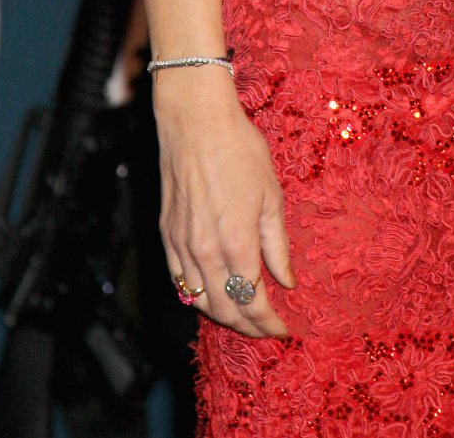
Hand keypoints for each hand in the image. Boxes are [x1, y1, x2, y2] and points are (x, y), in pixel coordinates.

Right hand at [154, 71, 295, 337]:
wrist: (196, 122)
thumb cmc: (239, 151)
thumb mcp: (271, 196)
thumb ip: (277, 245)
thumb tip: (286, 280)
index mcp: (236, 244)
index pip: (253, 302)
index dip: (269, 323)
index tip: (283, 329)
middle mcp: (205, 253)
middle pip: (225, 310)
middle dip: (248, 326)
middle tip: (266, 328)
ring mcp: (181, 246)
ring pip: (199, 301)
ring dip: (222, 315)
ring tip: (242, 316)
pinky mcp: (167, 236)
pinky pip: (180, 281)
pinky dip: (196, 296)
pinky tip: (210, 294)